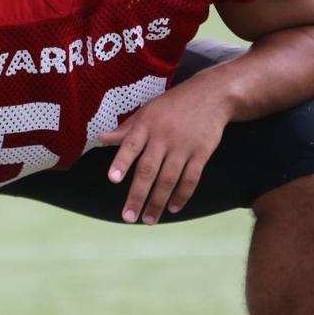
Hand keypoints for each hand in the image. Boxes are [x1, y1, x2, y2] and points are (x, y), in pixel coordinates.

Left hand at [98, 75, 231, 224]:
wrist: (212, 95)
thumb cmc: (174, 104)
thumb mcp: (148, 110)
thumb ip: (126, 129)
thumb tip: (101, 138)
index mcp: (147, 124)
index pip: (131, 145)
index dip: (121, 162)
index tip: (112, 179)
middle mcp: (164, 136)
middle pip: (149, 169)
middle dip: (138, 195)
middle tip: (128, 217)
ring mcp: (184, 146)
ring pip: (169, 179)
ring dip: (158, 202)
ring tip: (148, 219)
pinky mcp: (202, 153)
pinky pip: (191, 178)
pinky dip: (182, 195)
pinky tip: (172, 208)